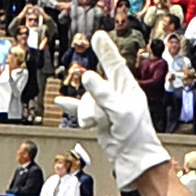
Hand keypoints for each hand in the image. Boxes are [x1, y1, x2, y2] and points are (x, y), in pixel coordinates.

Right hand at [76, 34, 167, 192]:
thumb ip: (103, 94)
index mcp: (128, 90)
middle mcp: (117, 96)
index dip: (106, 49)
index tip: (99, 35)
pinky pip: (79, 110)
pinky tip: (60, 102)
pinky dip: (71, 107)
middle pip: (96, 83)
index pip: (115, 64)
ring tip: (92, 124)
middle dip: (93, 85)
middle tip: (95, 42)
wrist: (133, 161)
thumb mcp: (120, 111)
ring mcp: (105, 108)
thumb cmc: (135, 136)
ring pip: (86, 100)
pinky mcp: (96, 120)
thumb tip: (86, 76)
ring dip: (87, 112)